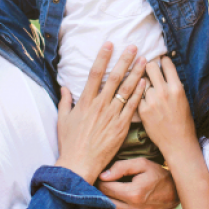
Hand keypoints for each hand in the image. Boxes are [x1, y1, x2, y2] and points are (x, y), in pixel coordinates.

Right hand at [55, 43, 147, 183]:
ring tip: (145, 60)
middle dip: (124, 60)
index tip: (109, 44)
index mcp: (85, 101)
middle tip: (133, 47)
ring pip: (126, 90)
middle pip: (114, 77)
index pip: (95, 73)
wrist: (79, 164)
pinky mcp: (122, 126)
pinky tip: (145, 83)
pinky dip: (139, 93)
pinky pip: (133, 107)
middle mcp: (100, 105)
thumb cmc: (70, 143)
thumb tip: (65, 87)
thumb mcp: (63, 119)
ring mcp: (112, 115)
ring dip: (136, 73)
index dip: (102, 57)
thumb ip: (65, 101)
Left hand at [97, 158, 178, 208]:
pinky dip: (114, 205)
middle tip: (102, 181)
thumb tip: (103, 175)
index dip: (100, 180)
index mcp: (133, 194)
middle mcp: (132, 208)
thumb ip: (121, 167)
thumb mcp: (142, 164)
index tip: (102, 174)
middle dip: (101, 191)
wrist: (174, 192)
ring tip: (109, 189)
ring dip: (106, 199)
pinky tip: (116, 197)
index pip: (105, 188)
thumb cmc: (158, 175)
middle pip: (105, 201)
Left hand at [138, 57, 196, 161]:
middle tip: (147, 69)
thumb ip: (173, 84)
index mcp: (177, 87)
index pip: (166, 63)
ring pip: (141, 81)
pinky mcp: (142, 110)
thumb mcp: (183, 99)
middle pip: (150, 67)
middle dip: (148, 66)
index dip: (162, 60)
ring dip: (142, 82)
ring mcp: (152, 101)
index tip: (159, 60)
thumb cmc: (183, 121)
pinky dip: (137, 95)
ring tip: (143, 85)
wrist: (178, 142)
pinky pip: (136, 95)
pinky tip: (139, 97)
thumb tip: (164, 71)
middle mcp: (164, 91)